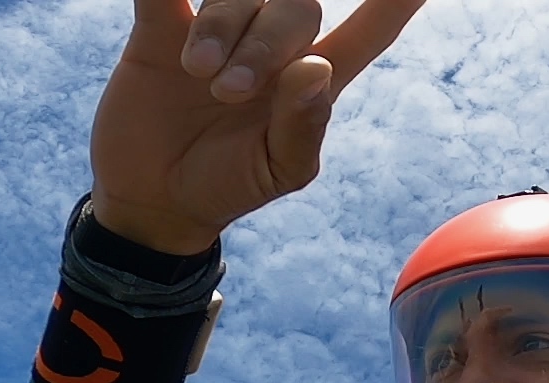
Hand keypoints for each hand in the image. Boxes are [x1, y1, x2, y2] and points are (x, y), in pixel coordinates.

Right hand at [91, 0, 425, 253]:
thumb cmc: (228, 185)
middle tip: (228, 93)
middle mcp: (272, 44)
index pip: (370, 31)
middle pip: (297, 7)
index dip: (394, 4)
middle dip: (265, 42)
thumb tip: (316, 68)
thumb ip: (302, 128)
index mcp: (313, 80)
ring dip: (220, 28)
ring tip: (199, 74)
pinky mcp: (162, 24)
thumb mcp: (275, 173)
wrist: (154, 197)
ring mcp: (220, 28)